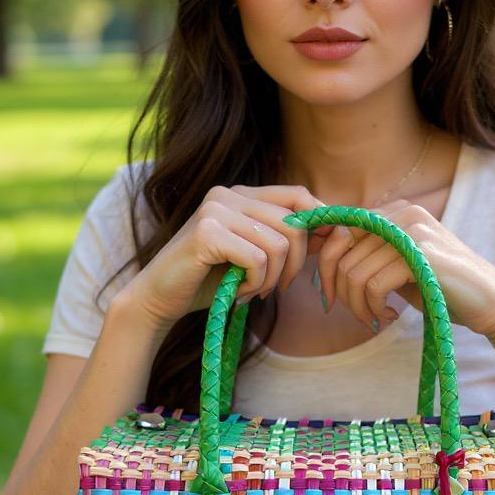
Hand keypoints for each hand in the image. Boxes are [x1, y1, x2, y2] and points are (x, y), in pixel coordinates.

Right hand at [111, 183, 333, 332]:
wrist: (158, 299)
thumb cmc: (208, 281)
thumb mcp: (254, 257)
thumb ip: (287, 241)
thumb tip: (335, 231)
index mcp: (241, 195)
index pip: (298, 195)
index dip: (320, 222)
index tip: (323, 252)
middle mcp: (228, 194)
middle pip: (294, 223)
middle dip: (296, 264)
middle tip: (275, 288)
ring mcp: (215, 210)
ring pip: (279, 245)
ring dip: (272, 279)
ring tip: (251, 291)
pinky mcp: (206, 232)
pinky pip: (258, 259)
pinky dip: (255, 283)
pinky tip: (238, 293)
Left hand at [311, 199, 494, 345]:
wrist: (493, 305)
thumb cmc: (443, 289)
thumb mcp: (398, 267)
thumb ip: (368, 257)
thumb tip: (322, 257)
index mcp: (395, 211)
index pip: (338, 230)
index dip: (327, 266)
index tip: (333, 297)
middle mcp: (402, 212)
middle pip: (340, 250)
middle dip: (339, 290)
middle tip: (358, 314)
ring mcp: (413, 229)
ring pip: (353, 271)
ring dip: (357, 305)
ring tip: (375, 317)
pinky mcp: (421, 253)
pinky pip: (372, 283)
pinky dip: (372, 307)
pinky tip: (389, 316)